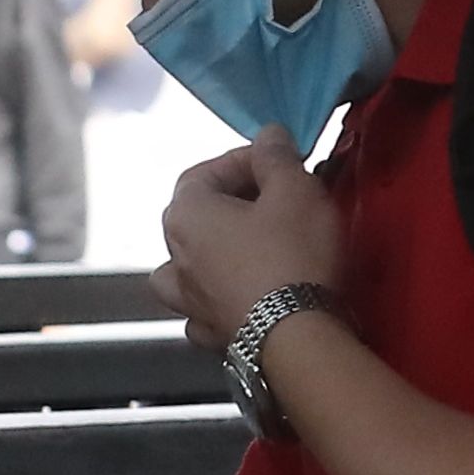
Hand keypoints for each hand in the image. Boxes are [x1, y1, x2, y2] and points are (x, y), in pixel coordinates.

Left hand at [153, 129, 342, 350]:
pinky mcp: (210, 334)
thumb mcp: (295, 189)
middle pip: (194, 215)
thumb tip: (267, 136)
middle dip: (232, 202)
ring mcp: (187, 302)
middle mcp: (174, 257)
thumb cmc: (293, 255)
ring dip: (211, 252)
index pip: (203, 171)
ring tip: (246, 248)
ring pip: (186, 265)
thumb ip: (276, 156)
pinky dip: (218, 296)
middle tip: (276, 198)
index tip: (280, 162)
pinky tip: (242, 293)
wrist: (299, 338)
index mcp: (186, 215)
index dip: (243, 160)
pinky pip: (204, 306)